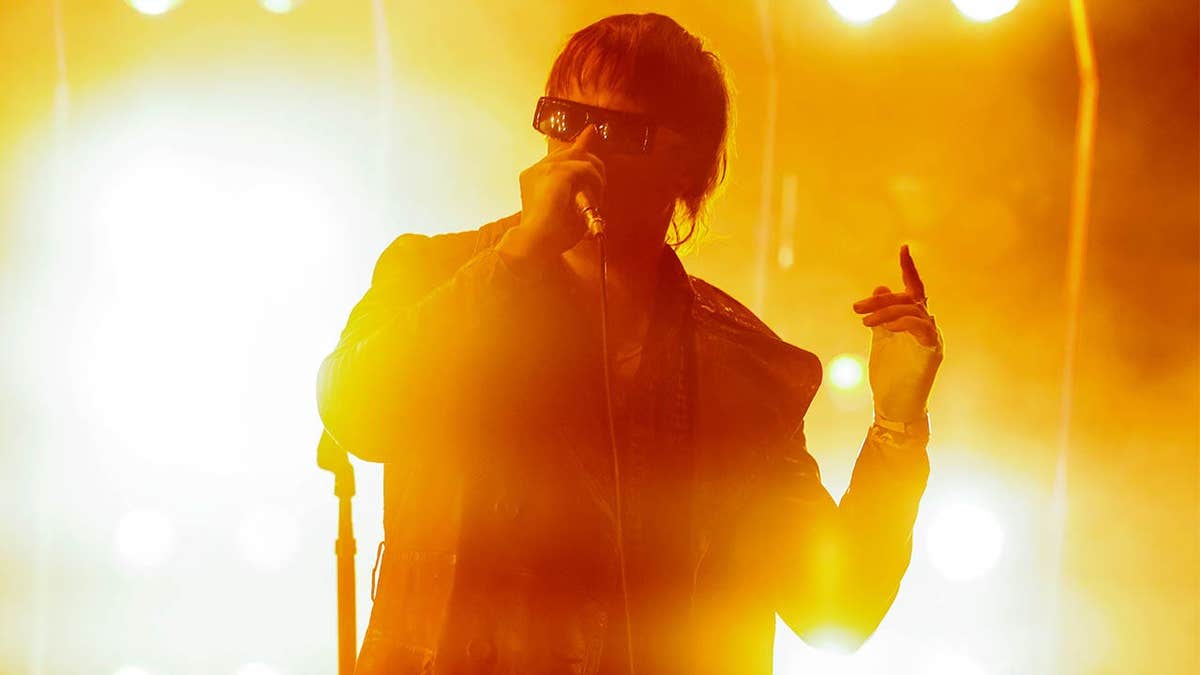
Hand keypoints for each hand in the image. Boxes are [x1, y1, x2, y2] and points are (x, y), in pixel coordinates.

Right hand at [501, 124, 607, 261]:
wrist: (535, 241)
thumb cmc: (549, 237)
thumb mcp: (562, 214)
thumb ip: (573, 198)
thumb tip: (593, 195)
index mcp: (531, 179)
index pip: (557, 157)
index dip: (576, 147)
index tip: (589, 133)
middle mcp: (535, 170)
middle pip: (569, 151)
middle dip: (588, 156)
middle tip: (598, 167)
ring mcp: (545, 168)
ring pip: (579, 157)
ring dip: (594, 176)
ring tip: (597, 197)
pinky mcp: (557, 172)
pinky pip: (585, 168)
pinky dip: (595, 181)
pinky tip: (595, 197)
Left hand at [852, 244, 944, 422]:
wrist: (894, 405)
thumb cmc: (888, 375)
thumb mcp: (880, 338)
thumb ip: (881, 314)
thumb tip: (880, 288)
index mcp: (913, 321)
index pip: (914, 289)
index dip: (909, 269)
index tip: (903, 247)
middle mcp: (926, 325)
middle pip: (908, 299)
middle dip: (880, 301)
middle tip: (856, 309)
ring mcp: (932, 338)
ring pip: (912, 311)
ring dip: (886, 312)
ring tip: (864, 321)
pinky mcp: (933, 351)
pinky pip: (921, 328)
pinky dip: (903, 323)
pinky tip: (886, 327)